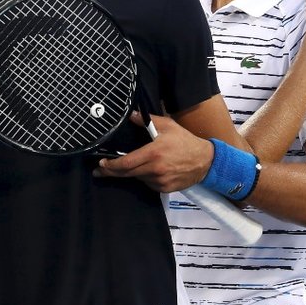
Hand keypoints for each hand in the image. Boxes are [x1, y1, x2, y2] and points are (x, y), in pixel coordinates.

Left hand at [94, 113, 213, 192]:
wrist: (205, 161)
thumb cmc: (185, 142)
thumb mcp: (167, 126)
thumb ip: (147, 121)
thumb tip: (131, 115)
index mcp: (153, 153)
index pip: (126, 163)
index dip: (111, 166)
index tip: (101, 164)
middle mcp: (155, 169)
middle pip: (127, 174)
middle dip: (111, 173)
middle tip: (100, 171)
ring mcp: (160, 181)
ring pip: (138, 178)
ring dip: (133, 172)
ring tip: (137, 163)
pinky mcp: (165, 188)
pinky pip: (148, 184)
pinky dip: (145, 177)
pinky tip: (151, 170)